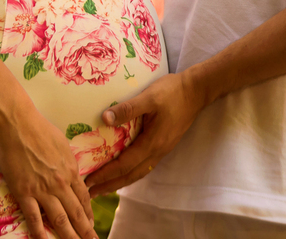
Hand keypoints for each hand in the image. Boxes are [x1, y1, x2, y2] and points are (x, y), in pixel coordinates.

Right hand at [0, 106, 97, 238]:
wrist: (17, 122)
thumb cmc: (39, 128)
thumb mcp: (62, 145)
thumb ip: (67, 163)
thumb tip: (70, 172)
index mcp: (71, 170)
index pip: (83, 198)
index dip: (88, 214)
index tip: (91, 225)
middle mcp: (60, 183)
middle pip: (76, 213)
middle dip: (86, 231)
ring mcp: (42, 189)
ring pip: (60, 219)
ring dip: (70, 236)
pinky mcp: (24, 192)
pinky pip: (34, 218)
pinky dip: (40, 234)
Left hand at [83, 72, 206, 195]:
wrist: (196, 91)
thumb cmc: (172, 92)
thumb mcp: (149, 97)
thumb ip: (127, 108)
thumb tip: (104, 118)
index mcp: (152, 143)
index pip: (124, 165)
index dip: (106, 174)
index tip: (89, 181)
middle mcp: (158, 151)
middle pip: (131, 175)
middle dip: (110, 185)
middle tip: (91, 193)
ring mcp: (162, 149)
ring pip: (139, 172)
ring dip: (120, 181)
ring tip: (104, 186)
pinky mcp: (164, 144)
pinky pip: (144, 165)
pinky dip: (131, 172)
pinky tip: (124, 169)